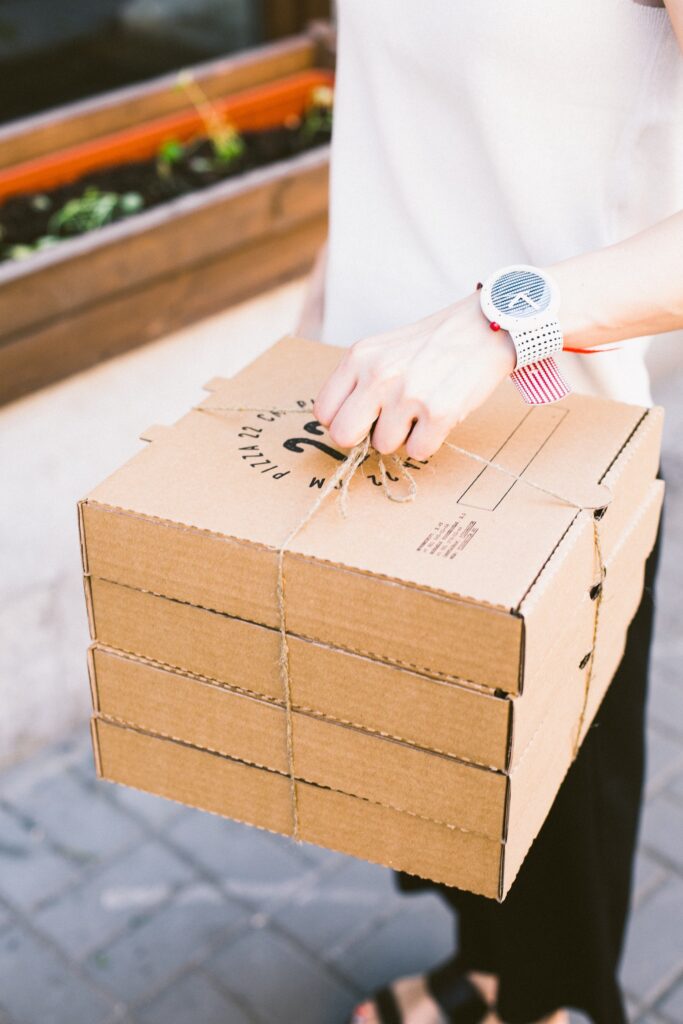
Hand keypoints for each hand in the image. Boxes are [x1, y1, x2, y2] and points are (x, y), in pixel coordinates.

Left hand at [313, 290, 515, 459]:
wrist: (484, 328)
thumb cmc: (431, 344)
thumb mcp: (383, 349)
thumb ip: (359, 381)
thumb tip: (344, 427)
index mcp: (359, 357)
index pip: (324, 411)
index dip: (342, 420)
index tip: (361, 417)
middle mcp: (378, 375)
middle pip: (343, 436)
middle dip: (364, 436)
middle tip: (386, 422)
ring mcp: (407, 395)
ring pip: (383, 446)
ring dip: (403, 435)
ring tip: (421, 408)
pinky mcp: (438, 413)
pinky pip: (418, 451)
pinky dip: (429, 440)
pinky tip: (438, 415)